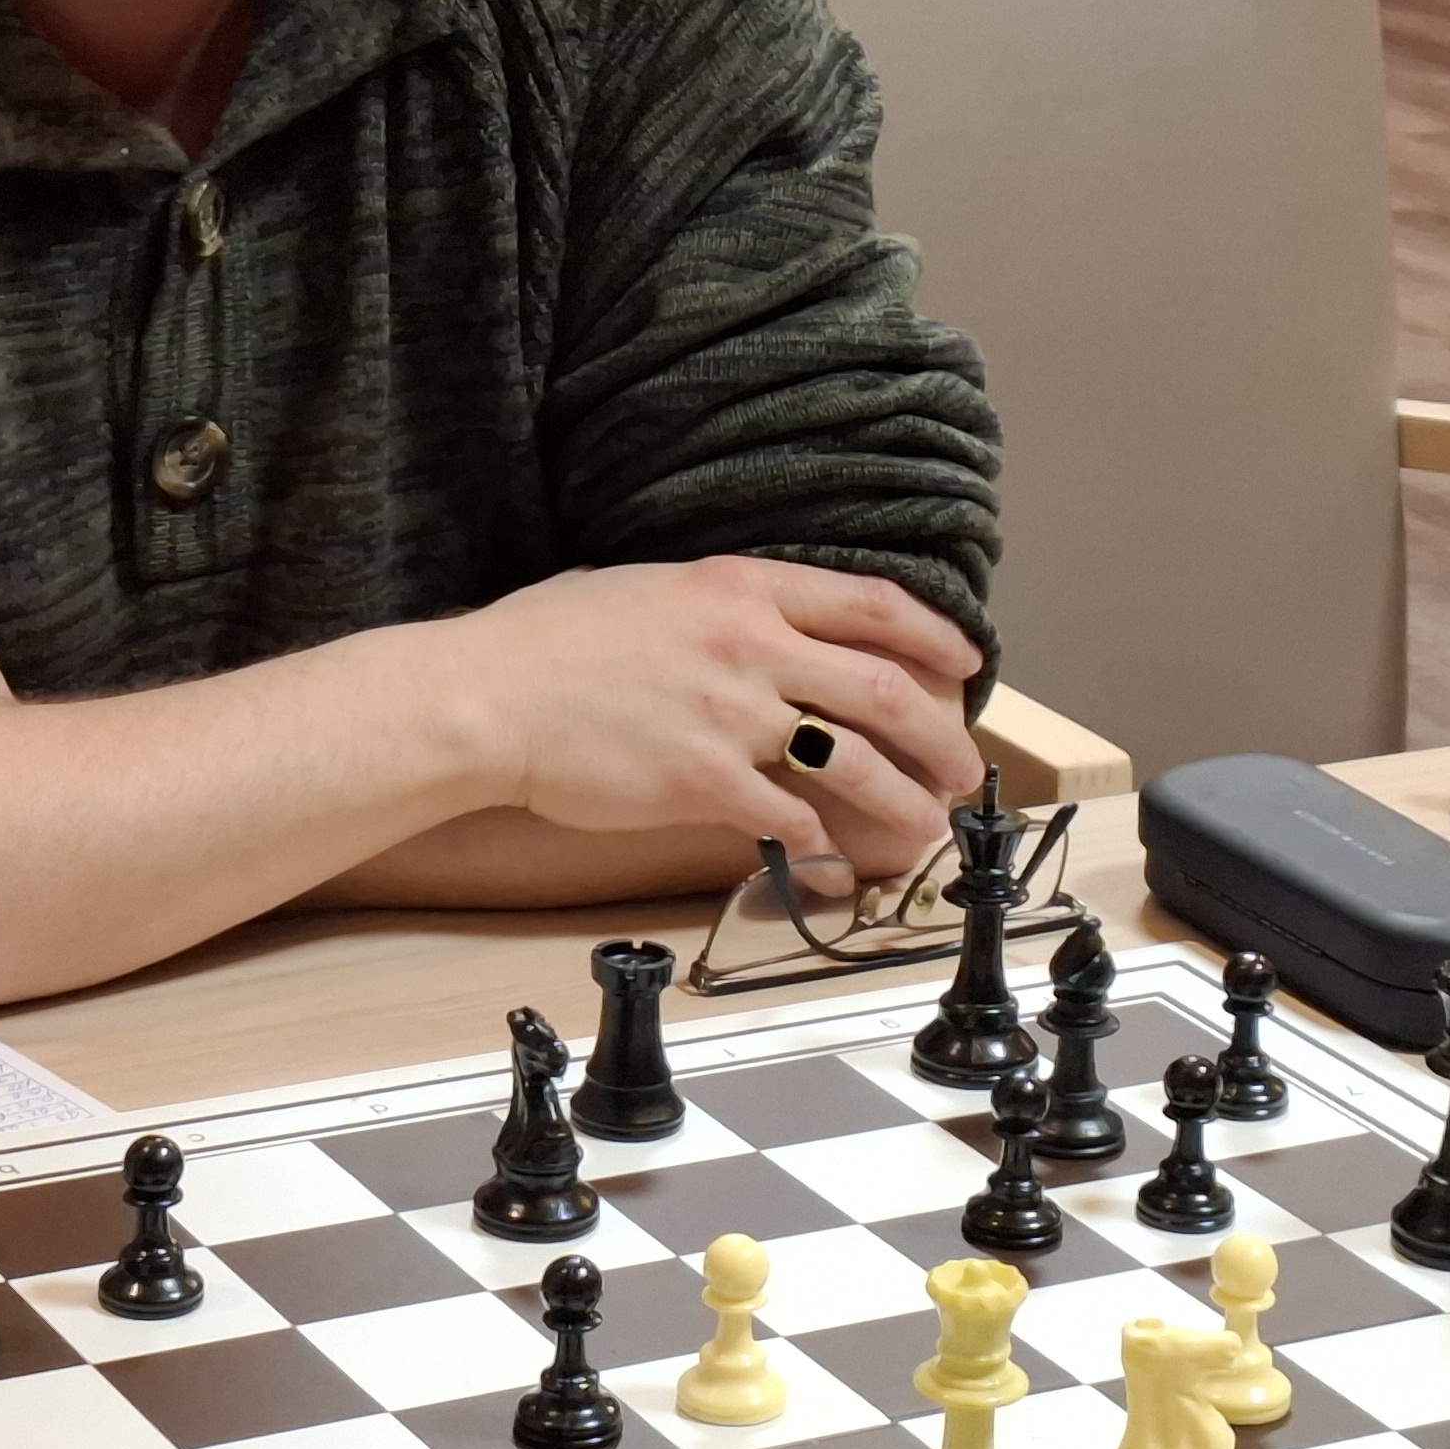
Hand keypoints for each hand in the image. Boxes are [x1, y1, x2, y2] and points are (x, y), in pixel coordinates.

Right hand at [434, 556, 985, 884]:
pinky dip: (824, 844)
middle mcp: (753, 646)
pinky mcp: (706, 781)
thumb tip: (754, 625)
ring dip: (903, 801)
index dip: (933, 637)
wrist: (484, 698)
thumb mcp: (646, 588)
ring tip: (924, 829)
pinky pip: (792, 819)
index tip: (964, 665)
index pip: (871, 604)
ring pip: (856, 762)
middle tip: (961, 767)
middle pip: (883, 690)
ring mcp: (733, 716)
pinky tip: (834, 860)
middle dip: (940, 736)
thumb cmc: (543, 643)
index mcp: (741, 588)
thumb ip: (716, 605)